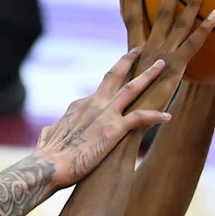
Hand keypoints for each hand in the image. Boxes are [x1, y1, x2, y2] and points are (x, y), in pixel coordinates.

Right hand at [35, 49, 169, 188]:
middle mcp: (93, 104)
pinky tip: (167, 117)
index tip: (117, 86)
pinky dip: (155, 115)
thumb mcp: (48, 135)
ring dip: (148, 76)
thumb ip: (53, 129)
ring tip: (162, 65)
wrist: (49, 166)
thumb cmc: (46, 156)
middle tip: (139, 49)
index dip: (107, 91)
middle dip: (128, 61)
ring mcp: (105, 114)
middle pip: (113, 76)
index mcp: (78, 106)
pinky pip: (140, 117)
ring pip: (131, 88)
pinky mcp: (114, 128)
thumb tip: (50, 130)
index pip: (97, 94)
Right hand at [122, 0, 214, 111]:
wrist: (125, 121)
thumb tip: (144, 71)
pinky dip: (204, 29)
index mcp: (134, 51)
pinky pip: (193, 44)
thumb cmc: (123, 110)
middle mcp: (147, 48)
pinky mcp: (175, 67)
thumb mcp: (126, 87)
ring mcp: (161, 56)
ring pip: (179, 23)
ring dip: (191, 2)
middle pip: (159, 13)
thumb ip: (135, 74)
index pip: (132, 19)